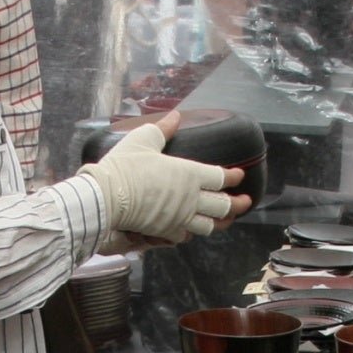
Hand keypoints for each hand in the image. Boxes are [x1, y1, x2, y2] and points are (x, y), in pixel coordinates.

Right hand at [82, 110, 246, 244]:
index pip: (221, 177)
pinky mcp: (166, 231)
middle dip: (237, 204)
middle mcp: (191, 198)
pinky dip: (191, 232)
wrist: (107, 196)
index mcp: (190, 174)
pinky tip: (190, 230)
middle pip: (223, 205)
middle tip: (245, 202)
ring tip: (226, 220)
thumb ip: (163, 129)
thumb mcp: (144, 139)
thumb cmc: (125, 166)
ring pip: (209, 225)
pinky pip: (185, 235)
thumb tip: (175, 116)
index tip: (239, 175)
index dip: (233, 176)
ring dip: (220, 222)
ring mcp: (180, 217)